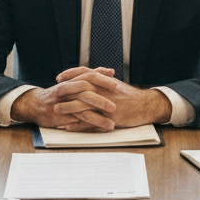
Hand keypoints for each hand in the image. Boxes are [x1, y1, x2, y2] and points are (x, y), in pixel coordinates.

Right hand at [10, 80, 116, 130]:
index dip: (102, 79)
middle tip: (116, 104)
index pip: (88, 75)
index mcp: (71, 80)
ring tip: (112, 121)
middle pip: (85, 88)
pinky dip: (91, 124)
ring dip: (98, 114)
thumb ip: (91, 77)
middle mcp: (67, 89)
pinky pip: (78, 119)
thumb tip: (110, 71)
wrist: (36, 105)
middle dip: (102, 95)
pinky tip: (101, 128)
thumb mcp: (72, 83)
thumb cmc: (59, 94)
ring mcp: (63, 102)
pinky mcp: (61, 116)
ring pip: (82, 106)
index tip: (117, 84)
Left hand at [53, 67, 171, 128]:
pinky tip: (68, 127)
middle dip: (65, 90)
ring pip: (82, 105)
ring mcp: (105, 104)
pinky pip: (90, 122)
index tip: (59, 77)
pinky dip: (78, 124)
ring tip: (56, 111)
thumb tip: (89, 78)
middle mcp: (103, 90)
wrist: (145, 105)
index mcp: (104, 81)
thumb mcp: (115, 84)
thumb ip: (102, 80)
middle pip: (79, 88)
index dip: (70, 74)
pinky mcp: (109, 117)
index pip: (84, 73)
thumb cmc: (130, 95)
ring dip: (68, 108)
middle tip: (53, 93)